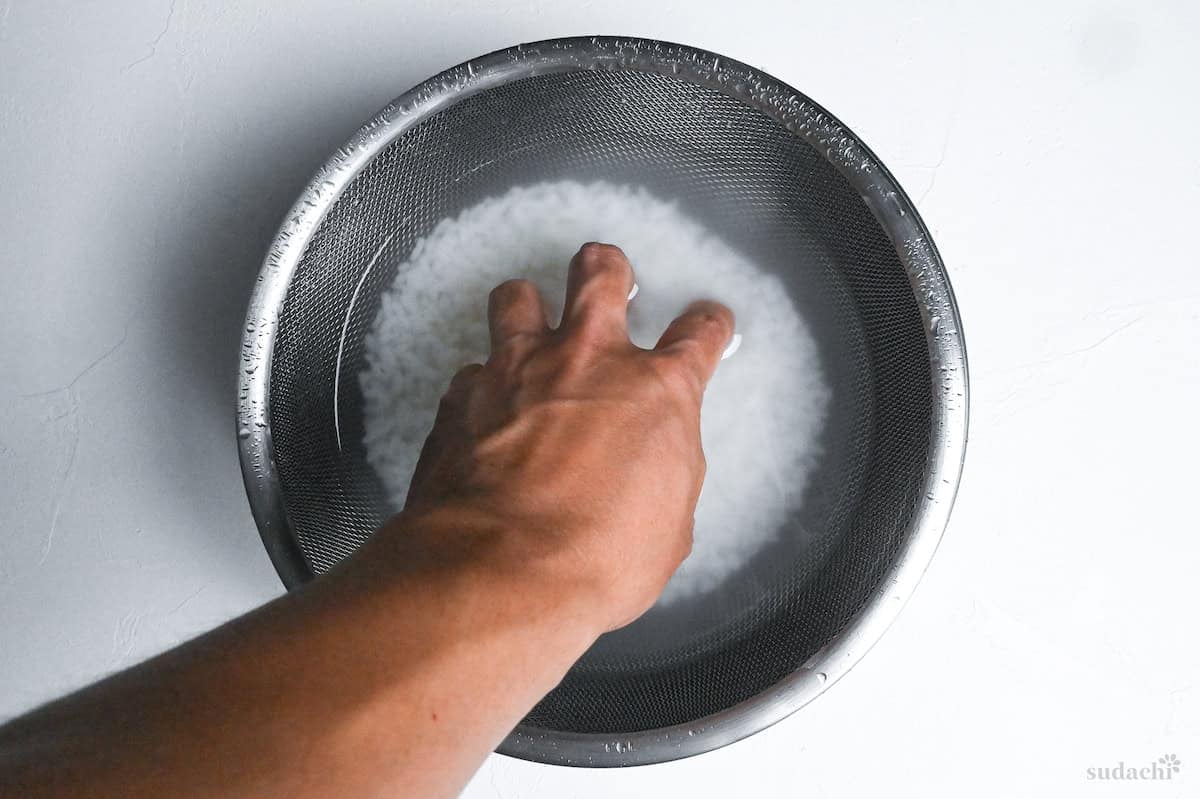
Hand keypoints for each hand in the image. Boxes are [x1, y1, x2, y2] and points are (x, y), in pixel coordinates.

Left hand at [391, 242, 734, 632]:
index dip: (706, 326)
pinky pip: (469, 368)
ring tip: (527, 319)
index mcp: (656, 390)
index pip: (697, 334)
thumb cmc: (593, 558)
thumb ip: (662, 476)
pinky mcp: (463, 395)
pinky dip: (479, 385)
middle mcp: (588, 360)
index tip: (704, 325)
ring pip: (518, 295)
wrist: (503, 571)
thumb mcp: (668, 528)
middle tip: (608, 276)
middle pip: (601, 273)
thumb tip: (651, 474)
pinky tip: (482, 409)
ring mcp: (518, 369)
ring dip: (526, 304)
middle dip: (607, 269)